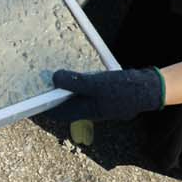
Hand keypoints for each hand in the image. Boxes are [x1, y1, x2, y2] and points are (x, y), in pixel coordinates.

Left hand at [50, 68, 164, 121]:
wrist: (148, 89)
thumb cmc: (123, 89)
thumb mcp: (96, 84)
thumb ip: (75, 82)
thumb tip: (54, 78)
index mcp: (87, 110)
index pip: (60, 113)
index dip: (46, 107)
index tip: (33, 100)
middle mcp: (91, 107)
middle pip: (67, 104)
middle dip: (54, 96)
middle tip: (41, 83)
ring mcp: (99, 100)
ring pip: (77, 95)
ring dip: (67, 86)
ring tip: (56, 74)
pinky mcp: (106, 92)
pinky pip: (87, 87)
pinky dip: (79, 80)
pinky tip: (78, 69)